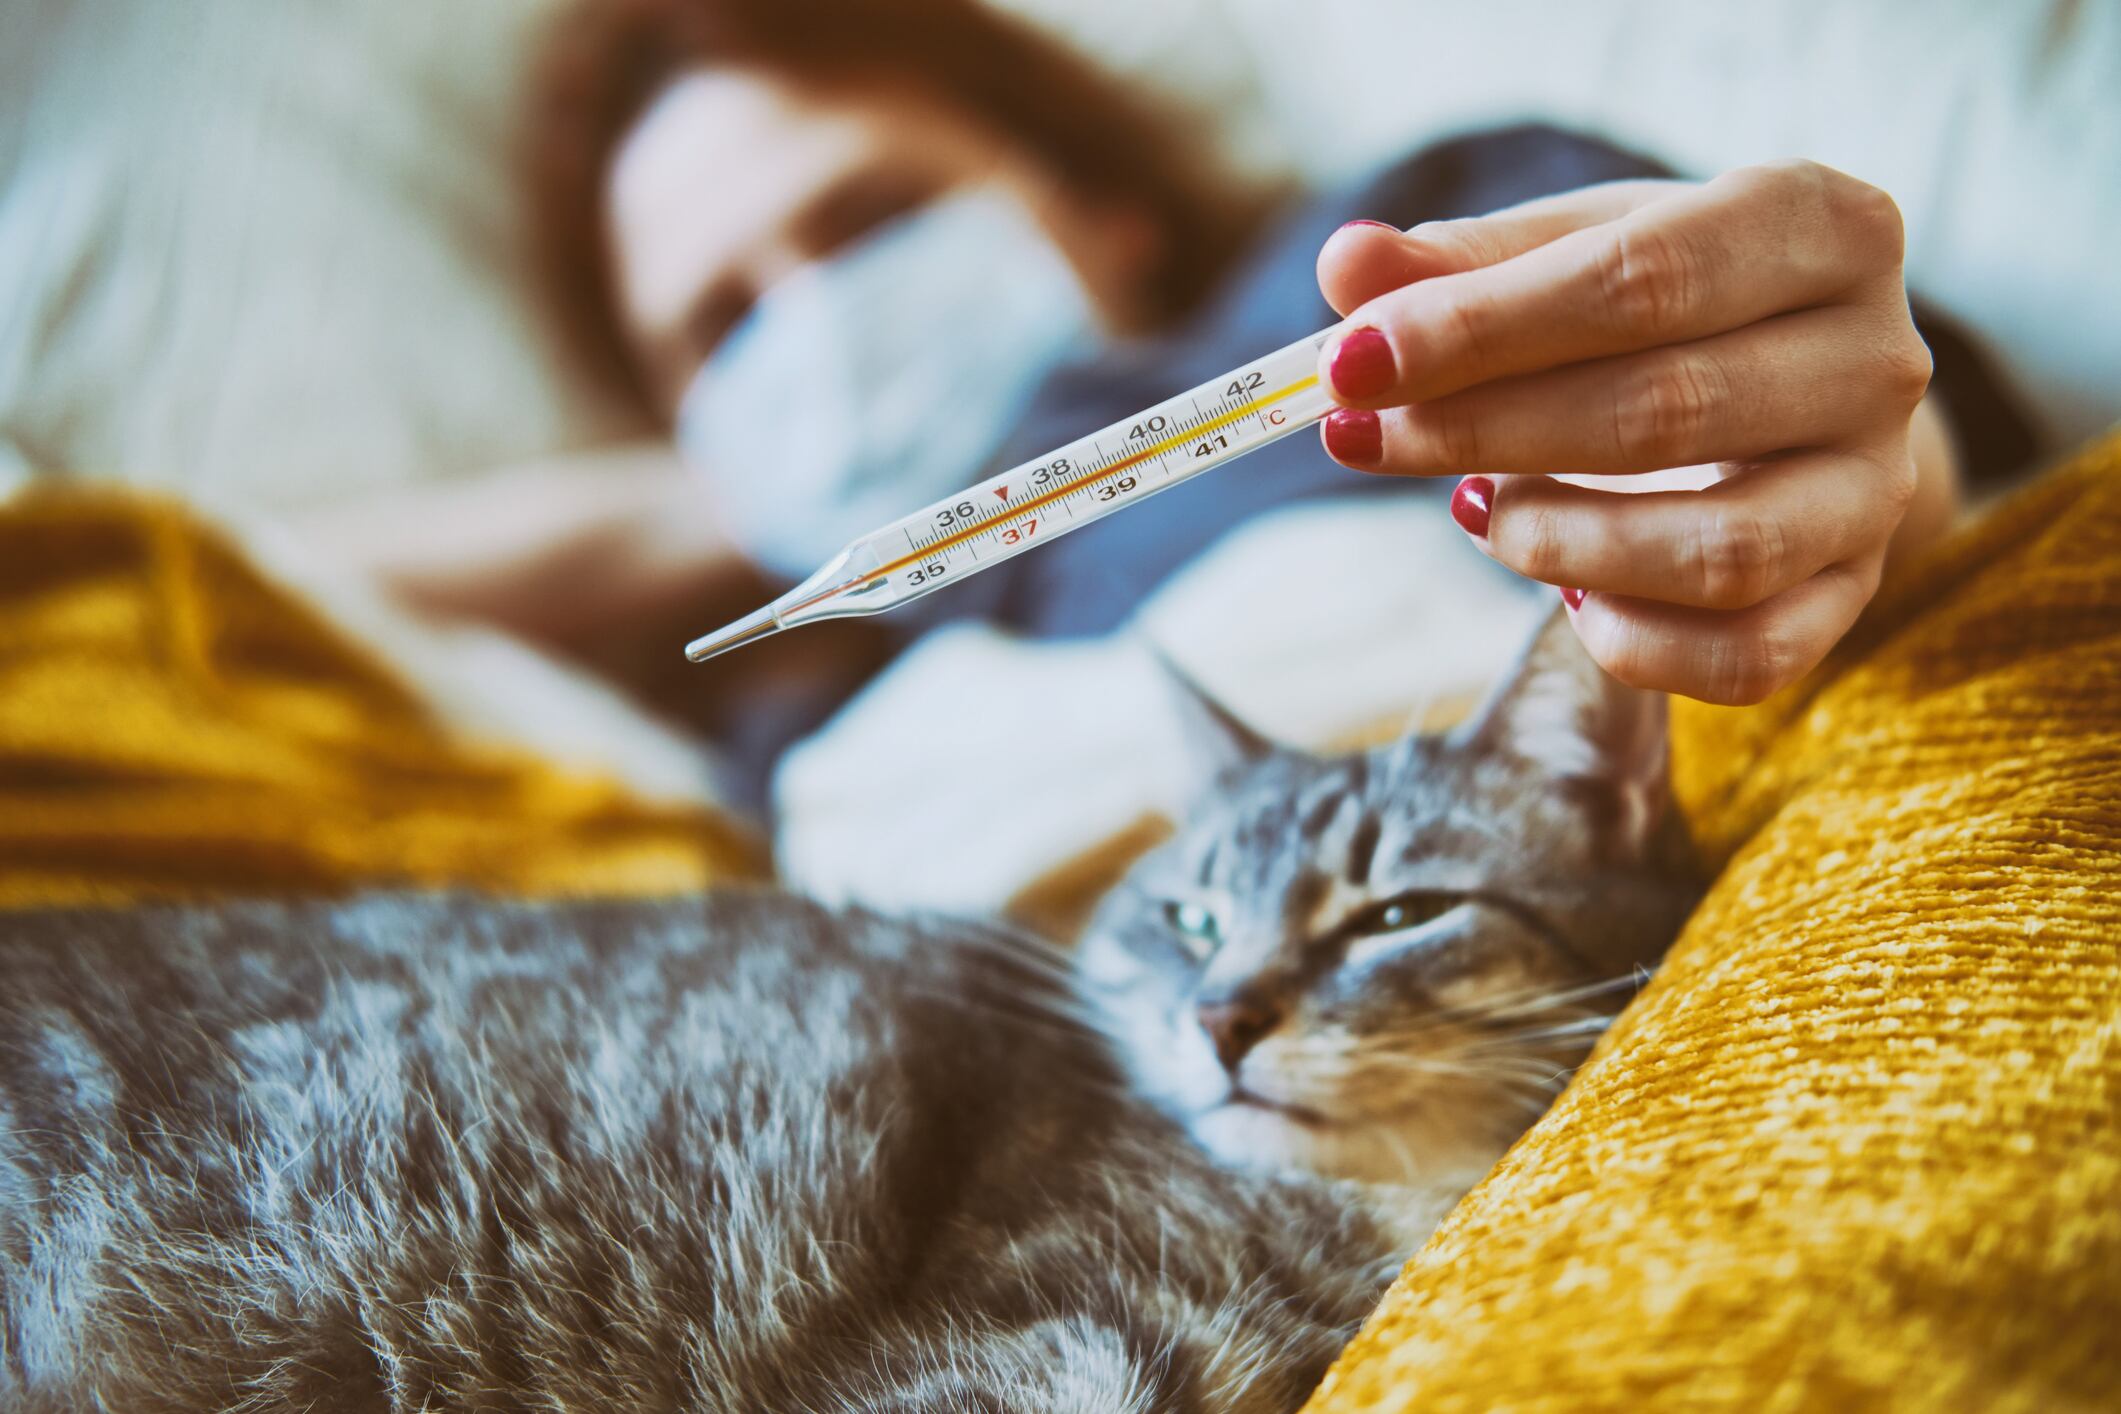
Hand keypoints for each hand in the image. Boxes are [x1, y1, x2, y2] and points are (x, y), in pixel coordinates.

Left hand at [1315, 162, 1934, 704]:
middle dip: (1484, 431)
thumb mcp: (1578, 248)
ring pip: (1718, 551)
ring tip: (1478, 511)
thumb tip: (1346, 264)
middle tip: (1363, 438)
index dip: (1482, 327)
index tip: (1352, 362)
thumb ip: (1462, 262)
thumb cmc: (1671, 302)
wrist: (1799, 381)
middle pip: (1666, 411)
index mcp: (1820, 227)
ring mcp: (1874, 488)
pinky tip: (1563, 596)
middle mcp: (1879, 358)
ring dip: (1558, 544)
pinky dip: (1632, 642)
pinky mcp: (1849, 595)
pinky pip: (1745, 656)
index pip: (1641, 280)